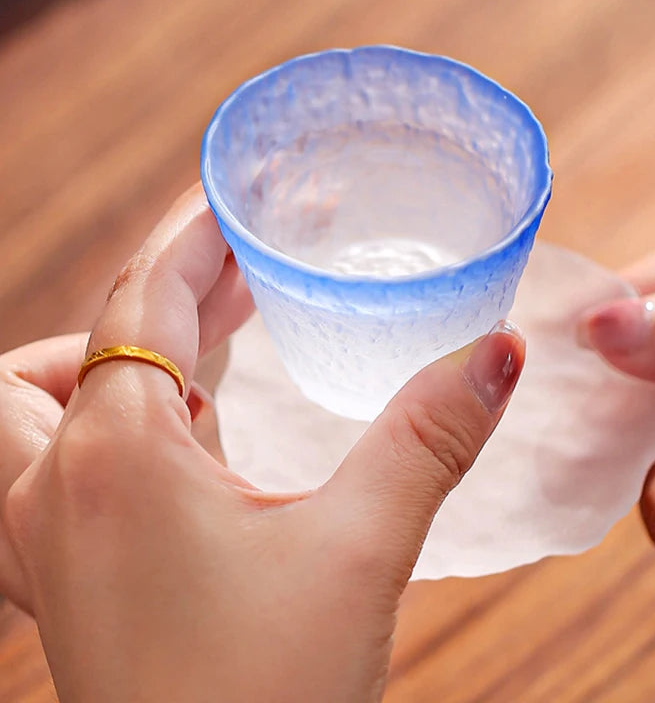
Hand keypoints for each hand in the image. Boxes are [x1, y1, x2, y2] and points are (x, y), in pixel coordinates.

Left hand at [5, 185, 524, 702]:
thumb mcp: (359, 552)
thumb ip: (428, 438)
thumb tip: (497, 351)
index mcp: (117, 457)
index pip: (149, 295)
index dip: (204, 230)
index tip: (252, 192)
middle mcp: (56, 486)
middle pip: (84, 335)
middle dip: (166, 286)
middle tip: (248, 271)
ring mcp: (46, 535)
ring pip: (40, 399)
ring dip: (115, 354)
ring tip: (207, 350)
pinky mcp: (62, 574)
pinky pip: (56, 459)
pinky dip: (114, 418)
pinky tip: (190, 441)